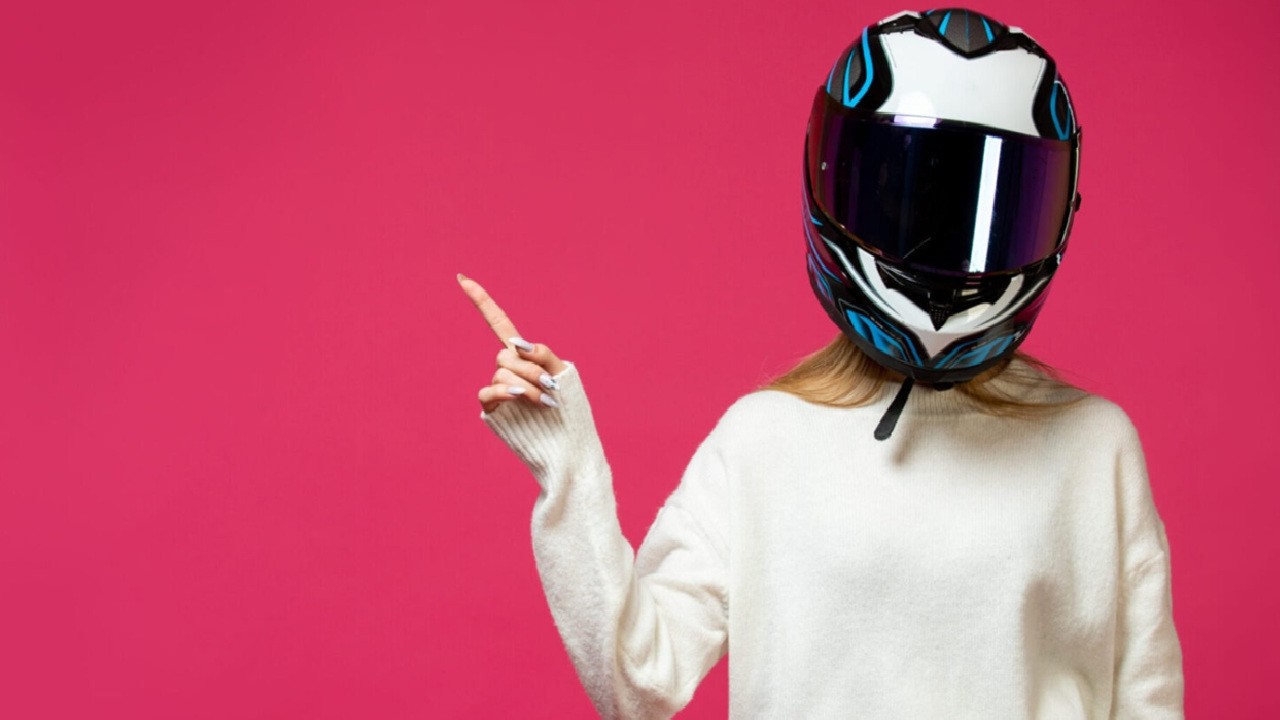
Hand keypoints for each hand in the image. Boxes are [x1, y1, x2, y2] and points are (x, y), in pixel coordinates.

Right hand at [457, 272, 570, 414]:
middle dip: (530, 369)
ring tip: (545, 402)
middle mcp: (509, 369)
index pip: (499, 322)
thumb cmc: (569, 409)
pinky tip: (517, 397)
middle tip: (550, 388)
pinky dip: (503, 392)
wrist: (567, 444)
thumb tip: (515, 344)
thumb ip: (542, 354)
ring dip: (526, 386)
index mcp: (525, 356)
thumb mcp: (564, 374)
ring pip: (501, 373)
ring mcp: (499, 389)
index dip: (482, 301)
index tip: (461, 278)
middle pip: (505, 354)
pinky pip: (487, 392)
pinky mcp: (493, 408)